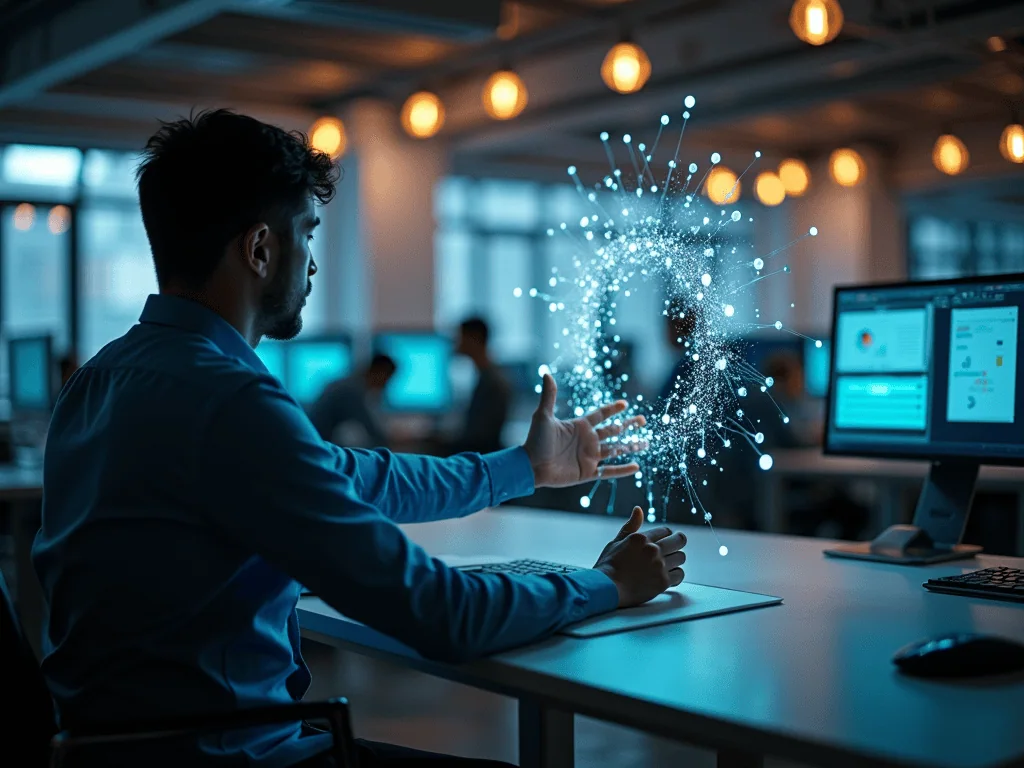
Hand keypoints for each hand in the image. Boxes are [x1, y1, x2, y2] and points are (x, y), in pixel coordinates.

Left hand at [523, 374, 645, 487]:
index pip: (601, 415)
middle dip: (628, 425)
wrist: (530, 466)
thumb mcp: (543, 416)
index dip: (613, 409)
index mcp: (580, 426)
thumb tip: (546, 372)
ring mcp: (589, 456)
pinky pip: (609, 471)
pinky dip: (623, 470)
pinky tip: (636, 467)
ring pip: (615, 450)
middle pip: (613, 431)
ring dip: (630, 446)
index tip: (625, 404)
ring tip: (646, 443)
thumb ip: (549, 396)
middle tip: (643, 420)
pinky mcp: (588, 472)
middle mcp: (587, 440)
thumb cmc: (535, 441)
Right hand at [593, 506, 686, 607]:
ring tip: (668, 564)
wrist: (606, 588)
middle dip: (678, 542)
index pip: (666, 531)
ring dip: (676, 559)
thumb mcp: (616, 542)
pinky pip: (679, 575)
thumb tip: (639, 509)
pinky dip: (675, 575)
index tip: (664, 540)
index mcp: (642, 538)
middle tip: (675, 547)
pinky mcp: (663, 582)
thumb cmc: (608, 565)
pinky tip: (668, 576)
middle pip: (680, 540)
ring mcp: (659, 566)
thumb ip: (631, 526)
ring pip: (681, 557)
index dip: (666, 535)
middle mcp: (653, 550)